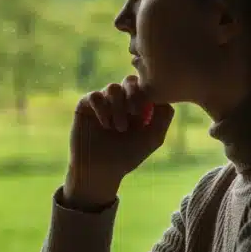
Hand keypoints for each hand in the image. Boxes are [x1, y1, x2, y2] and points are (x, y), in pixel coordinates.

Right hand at [65, 75, 174, 206]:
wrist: (99, 170)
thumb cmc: (127, 156)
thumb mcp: (153, 138)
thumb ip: (163, 117)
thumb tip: (165, 96)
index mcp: (137, 105)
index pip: (145, 86)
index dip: (148, 93)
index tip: (147, 113)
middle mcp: (119, 101)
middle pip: (129, 81)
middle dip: (134, 94)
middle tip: (135, 112)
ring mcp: (102, 102)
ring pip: (113, 88)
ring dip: (119, 106)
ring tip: (119, 127)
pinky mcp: (85, 106)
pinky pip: (95, 95)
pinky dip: (102, 108)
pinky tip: (105, 125)